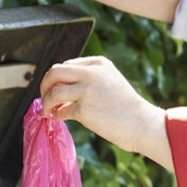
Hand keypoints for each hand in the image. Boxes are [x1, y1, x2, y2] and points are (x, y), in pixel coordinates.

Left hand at [40, 56, 162, 152]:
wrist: (141, 123)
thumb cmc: (124, 106)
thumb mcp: (109, 80)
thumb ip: (87, 77)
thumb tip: (58, 85)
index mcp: (98, 63)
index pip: (66, 65)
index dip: (56, 78)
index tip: (54, 89)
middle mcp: (91, 73)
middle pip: (54, 72)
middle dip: (44, 86)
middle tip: (45, 97)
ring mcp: (87, 90)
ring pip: (53, 92)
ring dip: (46, 102)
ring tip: (49, 110)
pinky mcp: (83, 109)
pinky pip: (60, 110)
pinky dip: (56, 114)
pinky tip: (59, 117)